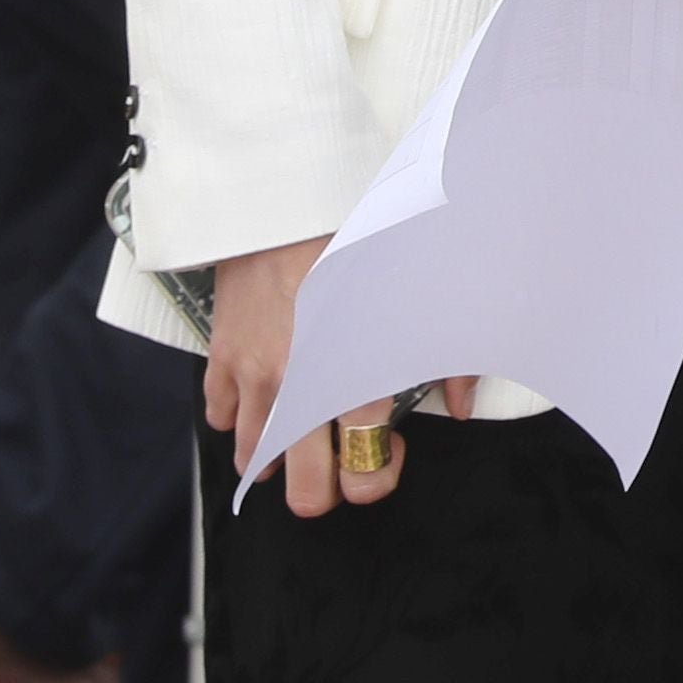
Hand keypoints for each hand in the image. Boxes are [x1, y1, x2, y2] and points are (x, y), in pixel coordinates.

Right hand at [200, 235, 474, 520]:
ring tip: (304, 427)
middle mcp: (298, 387)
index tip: (388, 454)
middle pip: (305, 490)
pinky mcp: (220, 355)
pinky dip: (241, 416)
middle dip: (327, 487)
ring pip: (255, 462)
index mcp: (351, 374)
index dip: (378, 478)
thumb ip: (448, 356)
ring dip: (279, 456)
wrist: (290, 192)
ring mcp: (252, 375)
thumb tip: (462, 406)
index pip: (363, 470)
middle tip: (343, 457)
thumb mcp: (416, 292)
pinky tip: (268, 392)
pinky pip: (220, 417)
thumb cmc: (358, 235)